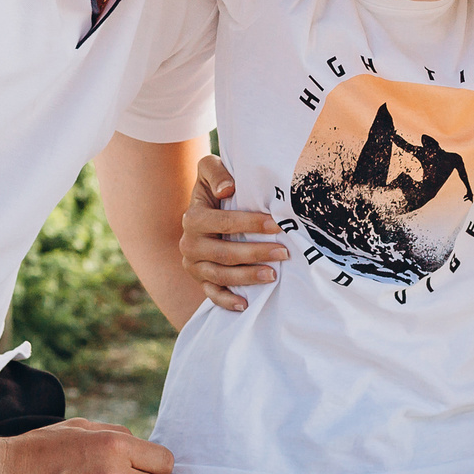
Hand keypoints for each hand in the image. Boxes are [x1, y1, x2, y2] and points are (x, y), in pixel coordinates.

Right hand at [181, 154, 286, 311]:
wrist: (199, 210)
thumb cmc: (213, 187)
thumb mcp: (208, 169)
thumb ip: (216, 172)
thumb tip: (227, 189)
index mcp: (193, 218)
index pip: (225, 223)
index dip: (251, 224)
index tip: (278, 225)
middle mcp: (189, 244)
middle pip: (224, 253)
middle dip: (255, 254)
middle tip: (284, 252)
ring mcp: (193, 264)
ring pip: (220, 276)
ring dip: (247, 277)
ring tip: (273, 275)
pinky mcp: (200, 279)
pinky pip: (211, 294)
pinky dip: (226, 302)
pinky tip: (246, 304)